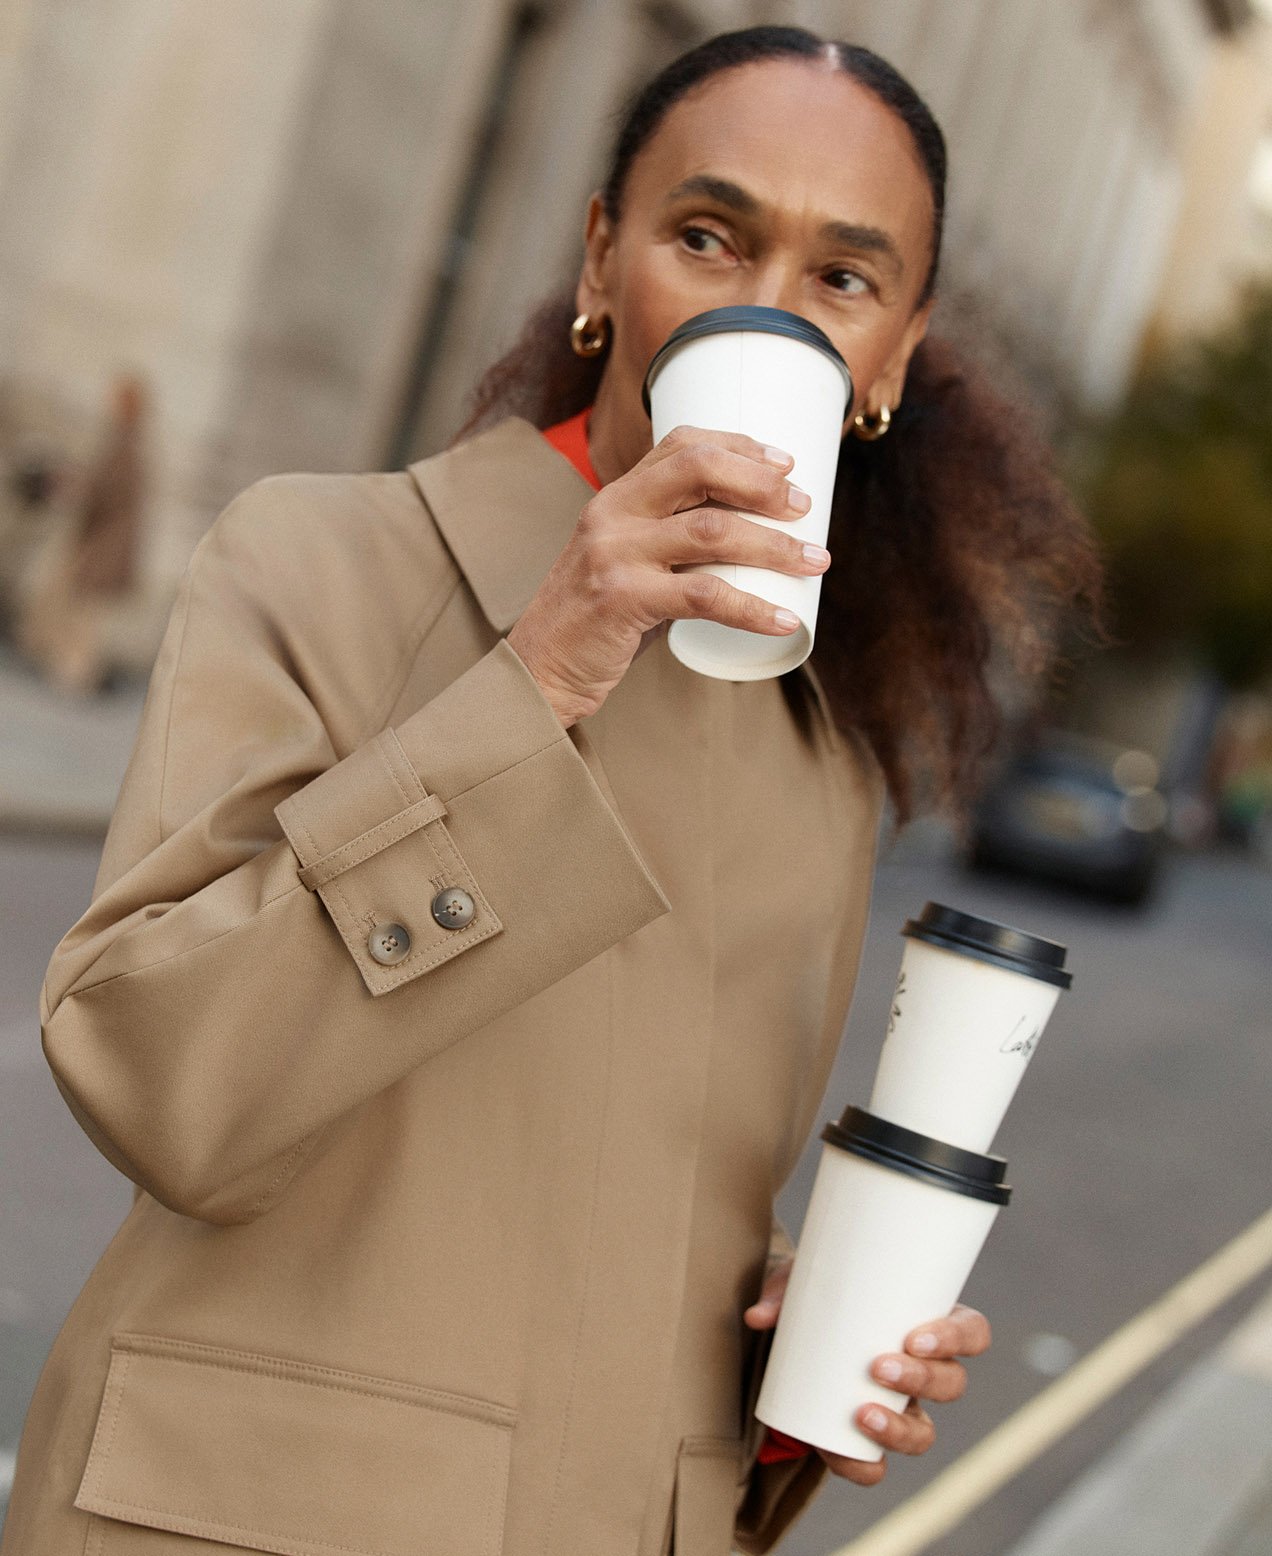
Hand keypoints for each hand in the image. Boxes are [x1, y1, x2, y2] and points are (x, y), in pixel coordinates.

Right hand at [505, 425, 828, 727]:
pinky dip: (753, 608)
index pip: (681, 445)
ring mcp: (614, 553)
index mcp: (616, 496)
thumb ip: (673, 545)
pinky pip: (705, 596)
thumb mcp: (626, 563)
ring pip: (713, 532)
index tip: (784, 464)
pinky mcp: (622, 598)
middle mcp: (612, 513)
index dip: (739, 445)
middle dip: (763, 484)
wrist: (540, 670)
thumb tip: (753, 542)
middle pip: (699, 470)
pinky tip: (784, 619)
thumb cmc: (597, 620)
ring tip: (815, 561)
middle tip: (805, 508)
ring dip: (774, 546)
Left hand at [743, 1260, 991, 1486]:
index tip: (916, 1337)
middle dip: (921, 1379)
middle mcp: (924, 1370)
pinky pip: (877, 1466)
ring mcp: (901, 1409)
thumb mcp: (804, 1284)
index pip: (971, 1332)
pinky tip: (835, 1452)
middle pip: (950, 1384)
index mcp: (927, 1322)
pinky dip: (861, 1466)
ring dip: (898, 1429)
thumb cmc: (818, 1295)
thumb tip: (757, 1316)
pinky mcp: (869, 1438)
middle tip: (879, 1366)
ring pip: (924, 1432)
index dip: (956, 1338)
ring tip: (862, 1414)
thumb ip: (781, 1295)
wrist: (795, 1336)